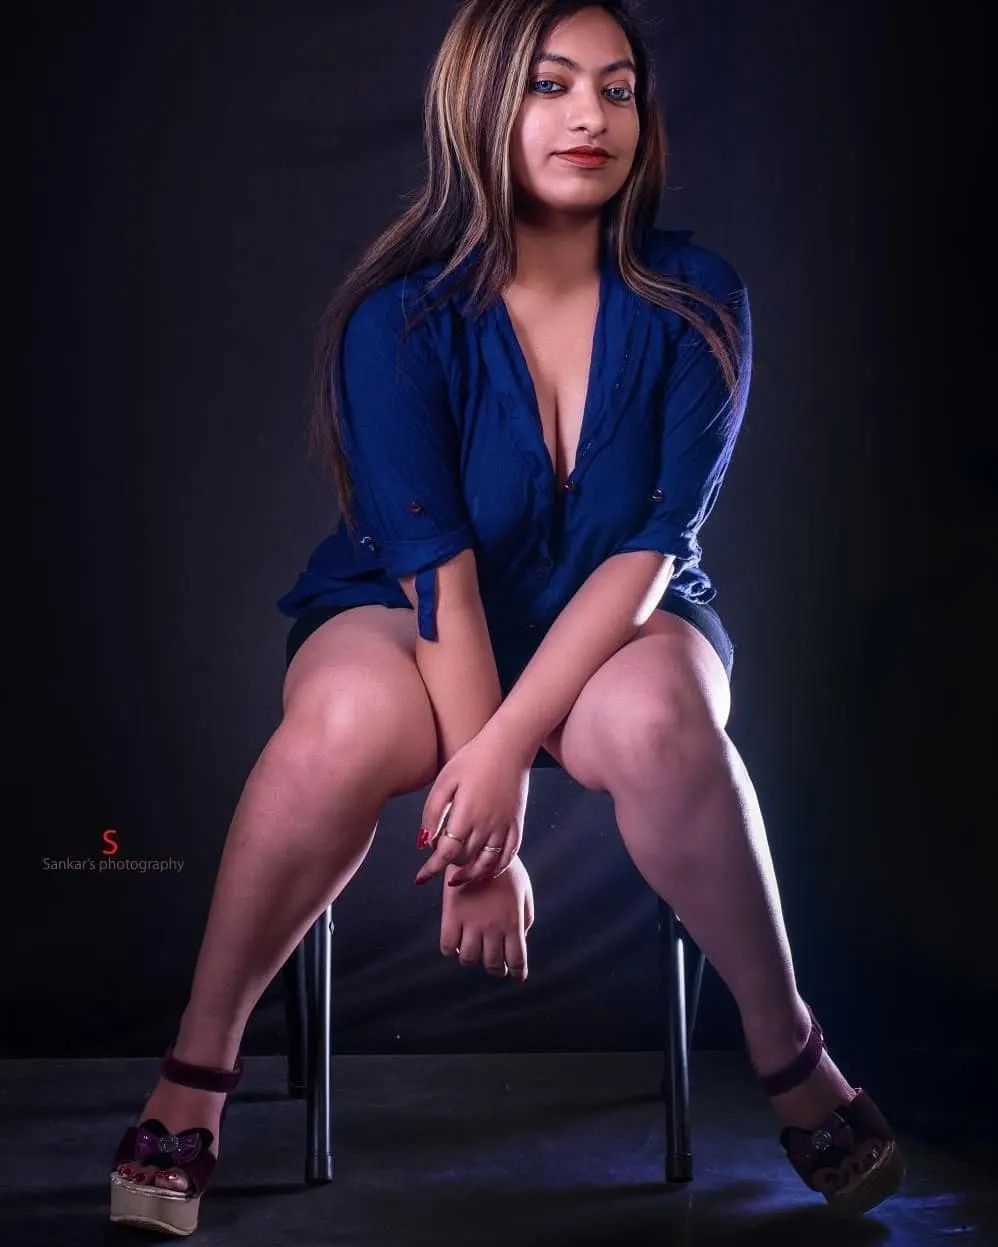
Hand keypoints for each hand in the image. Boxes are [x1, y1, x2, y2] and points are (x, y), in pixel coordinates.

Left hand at [414, 727, 531, 887]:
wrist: (509, 745)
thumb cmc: (472, 759)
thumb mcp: (445, 780)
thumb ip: (432, 812)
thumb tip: (423, 842)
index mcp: (466, 815)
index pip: (445, 853)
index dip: (431, 869)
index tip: (420, 878)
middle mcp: (486, 825)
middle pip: (464, 859)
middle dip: (447, 865)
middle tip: (436, 861)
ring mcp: (504, 826)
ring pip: (487, 863)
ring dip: (471, 874)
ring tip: (457, 878)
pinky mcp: (517, 823)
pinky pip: (509, 855)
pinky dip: (497, 868)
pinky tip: (486, 872)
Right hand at [440, 856, 534, 979]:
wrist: (479, 848)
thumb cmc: (504, 869)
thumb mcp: (523, 890)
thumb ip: (526, 917)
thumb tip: (522, 938)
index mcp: (514, 922)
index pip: (517, 959)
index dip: (517, 973)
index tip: (516, 977)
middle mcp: (493, 927)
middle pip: (493, 965)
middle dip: (495, 969)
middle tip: (495, 965)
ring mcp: (471, 923)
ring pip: (469, 960)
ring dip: (472, 959)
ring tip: (473, 951)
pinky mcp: (451, 916)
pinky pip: (447, 946)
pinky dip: (451, 950)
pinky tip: (456, 943)